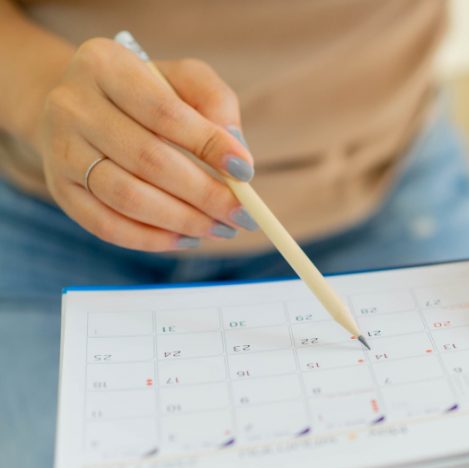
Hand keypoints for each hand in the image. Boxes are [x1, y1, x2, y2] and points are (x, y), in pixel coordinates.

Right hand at [30, 38, 255, 251]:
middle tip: (242, 214)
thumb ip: (215, 102)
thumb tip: (236, 151)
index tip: (245, 171)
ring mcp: (60, 149)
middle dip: (203, 193)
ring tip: (220, 228)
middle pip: (147, 159)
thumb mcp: (184, 79)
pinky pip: (105, 225)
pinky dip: (151, 239)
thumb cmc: (147, 91)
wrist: (81, 106)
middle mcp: (71, 105)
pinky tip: (186, 238)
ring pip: (126, 197)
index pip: (163, 112)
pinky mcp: (59, 189)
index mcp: (104, 65)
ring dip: (182, 220)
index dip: (208, 144)